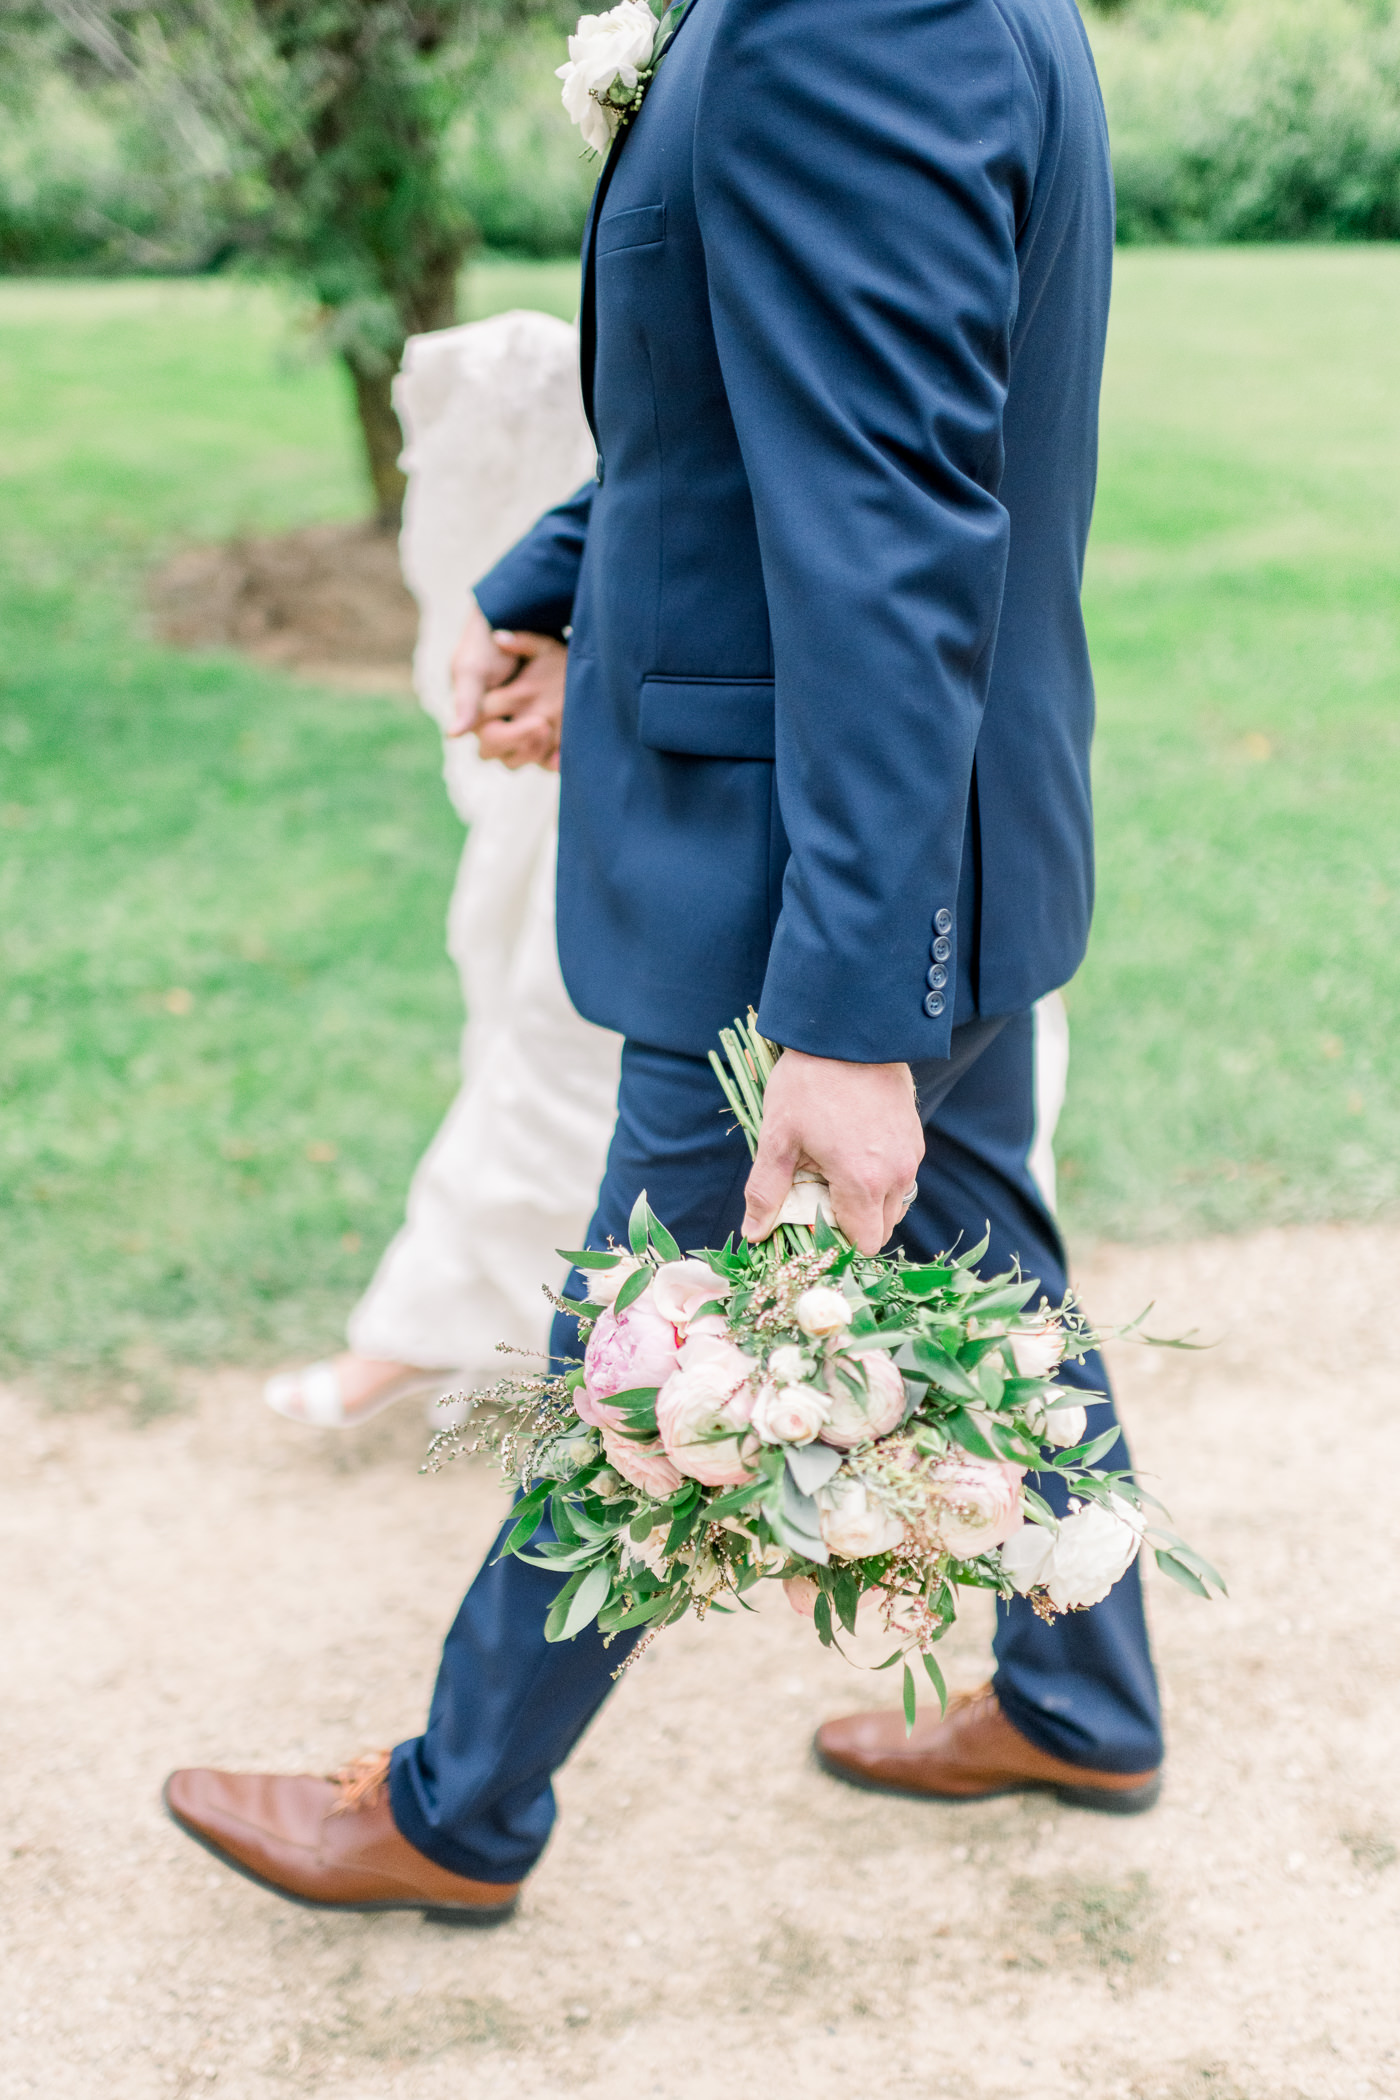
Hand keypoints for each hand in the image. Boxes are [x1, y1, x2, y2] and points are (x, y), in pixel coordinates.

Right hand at [447, 602, 567, 770]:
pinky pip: (546, 757)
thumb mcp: (474, 667)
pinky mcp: (541, 731)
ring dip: (542, 751)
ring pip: (528, 760)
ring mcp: (518, 731)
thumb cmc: (486, 645)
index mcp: (476, 719)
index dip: (514, 738)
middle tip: (549, 724)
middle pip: (510, 759)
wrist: (513, 622)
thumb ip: (466, 700)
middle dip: (530, 746)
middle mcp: (497, 729)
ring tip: (557, 730)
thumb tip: (453, 735)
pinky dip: (556, 758)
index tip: (540, 723)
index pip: (493, 743)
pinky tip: (566, 752)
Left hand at [741, 1050, 924, 1255]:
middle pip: (880, 1229)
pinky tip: (852, 1152)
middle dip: (851, 1225)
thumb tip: (753, 1233)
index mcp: (863, 1182)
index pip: (863, 1244)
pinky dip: (879, 1178)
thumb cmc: (808, 1083)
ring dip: (866, 1202)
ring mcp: (910, 1156)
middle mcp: (896, 1175)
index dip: (836, 1243)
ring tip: (834, 1172)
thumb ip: (766, 1191)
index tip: (810, 1226)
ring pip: (893, 1203)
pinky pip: (900, 1176)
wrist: (849, 1032)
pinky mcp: (915, 1138)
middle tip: (818, 1197)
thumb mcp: (777, 1137)